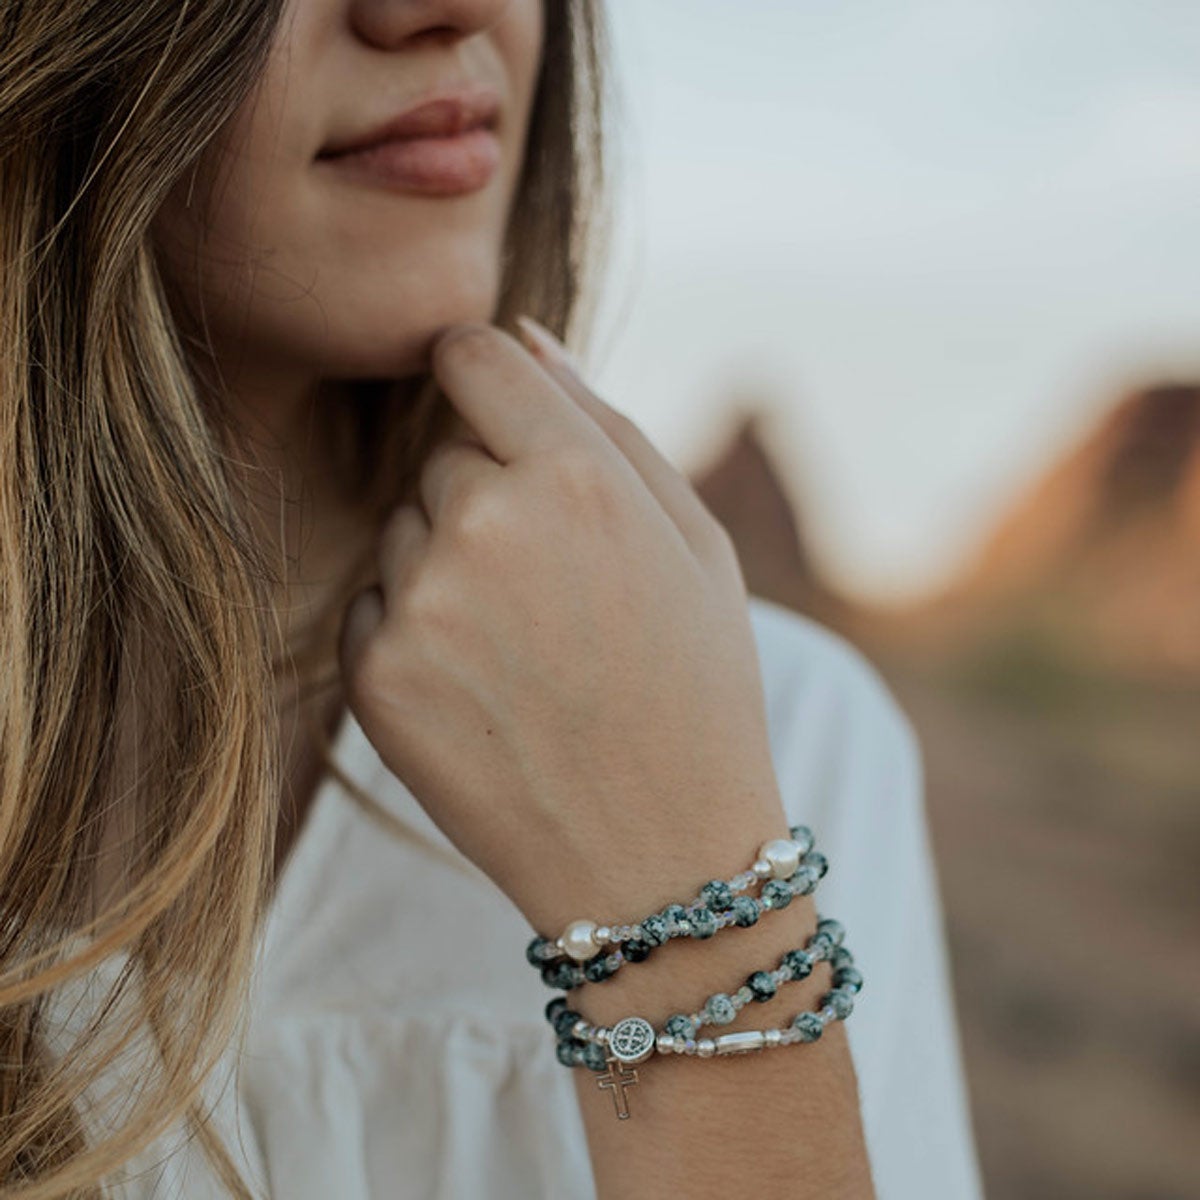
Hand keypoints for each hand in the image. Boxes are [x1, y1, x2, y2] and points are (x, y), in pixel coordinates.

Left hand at [337, 318, 787, 931]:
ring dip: (447, 566)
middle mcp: (485, 525)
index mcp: (577, 476)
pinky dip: (415, 637)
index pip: (473, 356)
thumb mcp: (697, 545)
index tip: (494, 411)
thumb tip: (521, 337)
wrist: (663, 859)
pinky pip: (373, 609)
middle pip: (440, 455)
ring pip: (402, 532)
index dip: (481, 377)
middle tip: (554, 586)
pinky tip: (485, 692)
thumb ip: (606, 423)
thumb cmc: (697, 689)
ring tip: (525, 648)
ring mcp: (421, 605)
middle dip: (485, 495)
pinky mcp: (375, 679)